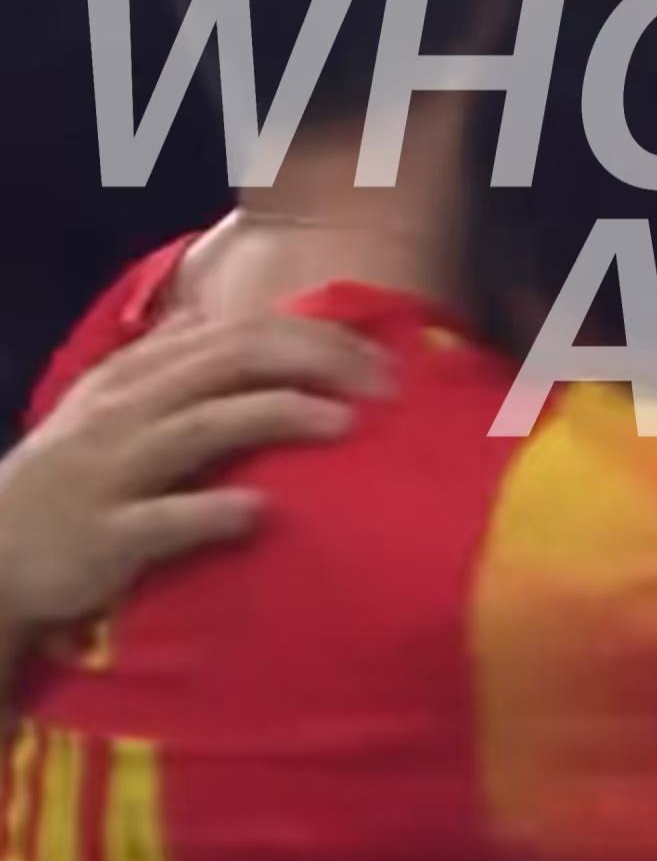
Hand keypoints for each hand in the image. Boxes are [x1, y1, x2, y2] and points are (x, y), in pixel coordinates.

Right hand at [0, 316, 383, 632]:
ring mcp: (113, 473)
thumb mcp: (109, 405)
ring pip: (204, 427)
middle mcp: (128, 412)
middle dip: (316, 362)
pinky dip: (214, 512)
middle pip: (233, 362)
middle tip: (386, 384)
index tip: (380, 354)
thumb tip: (222, 323)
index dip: (315, 334)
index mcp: (138, 376)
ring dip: (278, 418)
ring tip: (345, 425)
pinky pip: (162, 520)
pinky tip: (263, 513)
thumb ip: (167, 364)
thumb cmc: (67, 479)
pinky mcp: (103, 538)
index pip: (240, 332)